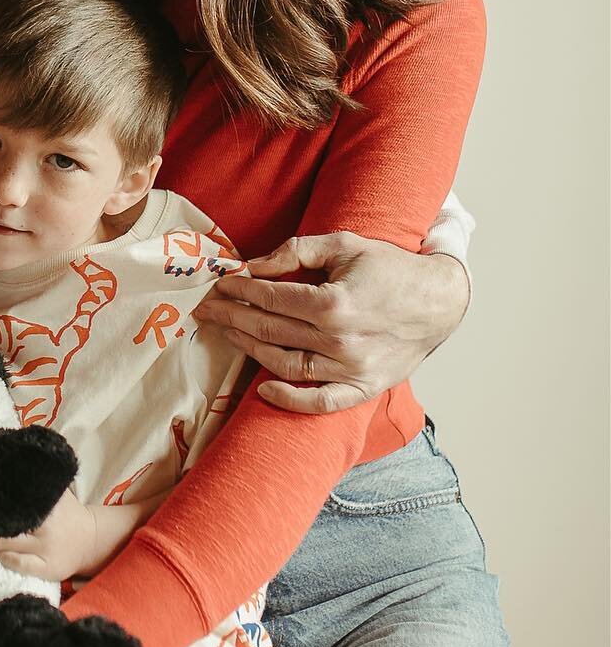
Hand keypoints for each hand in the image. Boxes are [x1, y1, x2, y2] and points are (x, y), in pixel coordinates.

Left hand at [0, 490, 94, 581]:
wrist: (92, 540)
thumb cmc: (68, 514)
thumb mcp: (58, 494)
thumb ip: (39, 482)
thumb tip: (15, 466)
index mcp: (49, 509)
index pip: (13, 505)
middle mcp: (47, 530)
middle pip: (6, 527)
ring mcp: (47, 551)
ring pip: (6, 546)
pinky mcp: (48, 569)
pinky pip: (18, 565)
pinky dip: (5, 558)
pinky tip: (2, 554)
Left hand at [194, 233, 469, 414]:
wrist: (440, 301)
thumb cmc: (390, 269)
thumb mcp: (345, 244)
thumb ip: (297, 251)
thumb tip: (253, 266)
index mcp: (334, 303)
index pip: (270, 299)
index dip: (239, 292)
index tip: (219, 286)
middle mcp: (340, 340)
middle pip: (269, 331)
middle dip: (232, 317)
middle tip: (206, 309)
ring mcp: (351, 368)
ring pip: (285, 364)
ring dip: (249, 349)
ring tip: (227, 333)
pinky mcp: (363, 387)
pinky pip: (320, 402)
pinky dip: (290, 400)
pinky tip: (263, 389)